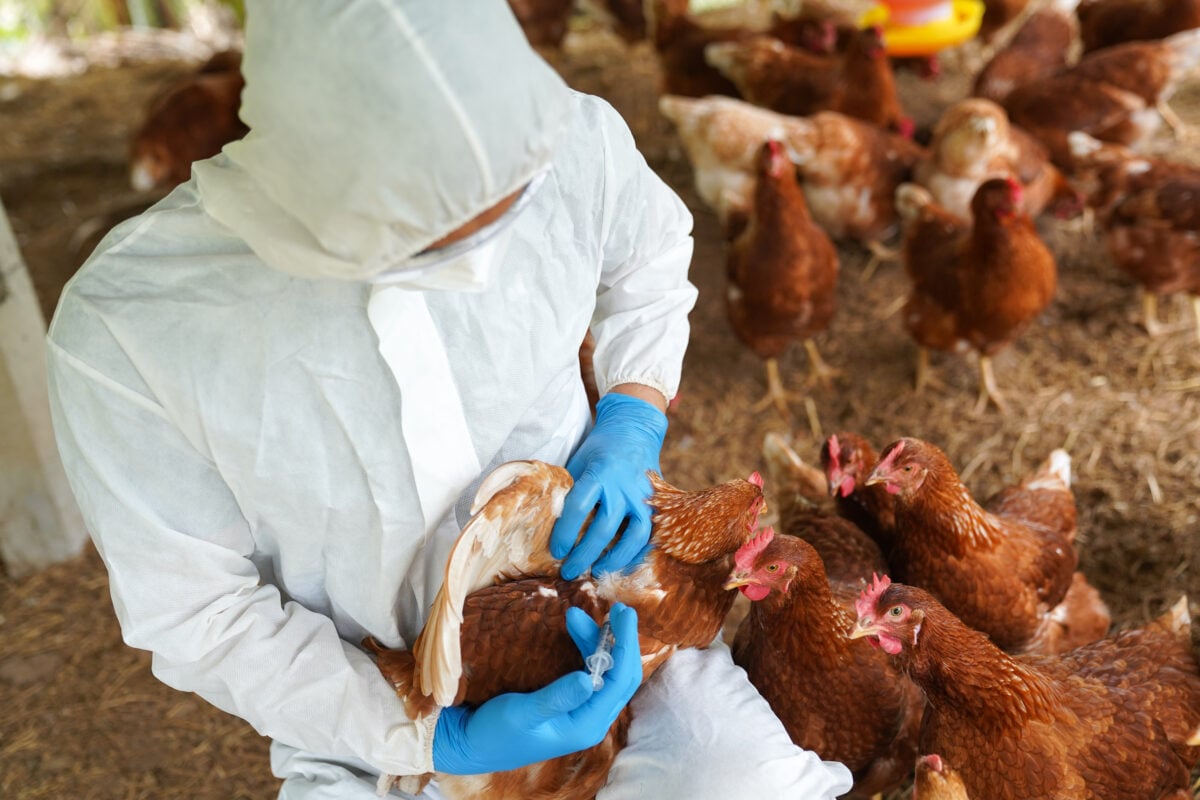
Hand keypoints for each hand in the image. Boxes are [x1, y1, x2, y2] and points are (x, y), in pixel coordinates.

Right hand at [432, 603, 640, 774]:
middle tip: (615, 607)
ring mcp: (582, 712)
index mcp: (586, 725)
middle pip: (619, 675)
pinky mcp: (570, 704)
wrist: (472, 745)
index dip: (625, 644)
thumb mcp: (522, 713)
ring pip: (604, 671)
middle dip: (619, 640)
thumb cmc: (495, 733)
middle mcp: (591, 720)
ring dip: (597, 642)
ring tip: (578, 615)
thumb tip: (589, 678)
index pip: (620, 680)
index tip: (623, 612)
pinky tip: (576, 632)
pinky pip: (590, 673)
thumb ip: (556, 697)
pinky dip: (586, 649)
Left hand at [550, 392, 667, 579]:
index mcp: (599, 472)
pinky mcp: (656, 502)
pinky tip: (621, 563)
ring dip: (615, 557)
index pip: (579, 507)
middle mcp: (623, 485)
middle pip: (604, 527)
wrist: (635, 429)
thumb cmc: (599, 448)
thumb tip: (550, 523)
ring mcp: (643, 495)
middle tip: (570, 571)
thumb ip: (570, 489)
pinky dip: (636, 552)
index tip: (556, 550)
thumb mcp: (579, 462)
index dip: (566, 532)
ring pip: (635, 534)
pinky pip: (650, 533)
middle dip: (585, 554)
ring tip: (597, 571)